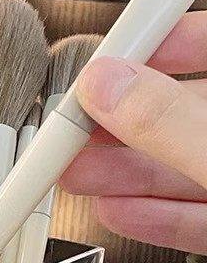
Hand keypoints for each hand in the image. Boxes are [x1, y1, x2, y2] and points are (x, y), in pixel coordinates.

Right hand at [60, 11, 206, 252]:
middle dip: (120, 124)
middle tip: (69, 130)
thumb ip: (173, 121)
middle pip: (186, 113)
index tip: (105, 59)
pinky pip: (199, 216)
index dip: (158, 43)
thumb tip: (106, 86)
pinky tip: (116, 213)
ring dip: (124, 175)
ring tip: (73, 176)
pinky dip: (157, 218)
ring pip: (185, 168)